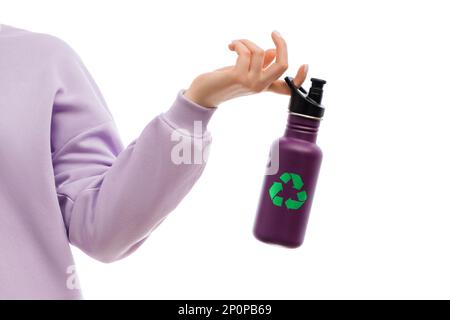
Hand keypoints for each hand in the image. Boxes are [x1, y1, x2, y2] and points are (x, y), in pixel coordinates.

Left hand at [184, 31, 307, 107]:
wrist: (204, 93)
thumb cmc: (223, 81)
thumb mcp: (244, 71)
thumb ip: (260, 64)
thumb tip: (272, 52)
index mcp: (264, 86)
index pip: (288, 88)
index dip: (300, 78)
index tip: (304, 65)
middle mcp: (260, 86)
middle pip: (283, 65)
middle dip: (282, 44)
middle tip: (274, 32)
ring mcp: (250, 83)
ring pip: (260, 51)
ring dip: (247, 41)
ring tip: (236, 44)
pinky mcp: (239, 77)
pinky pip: (246, 51)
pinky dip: (238, 43)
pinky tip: (230, 46)